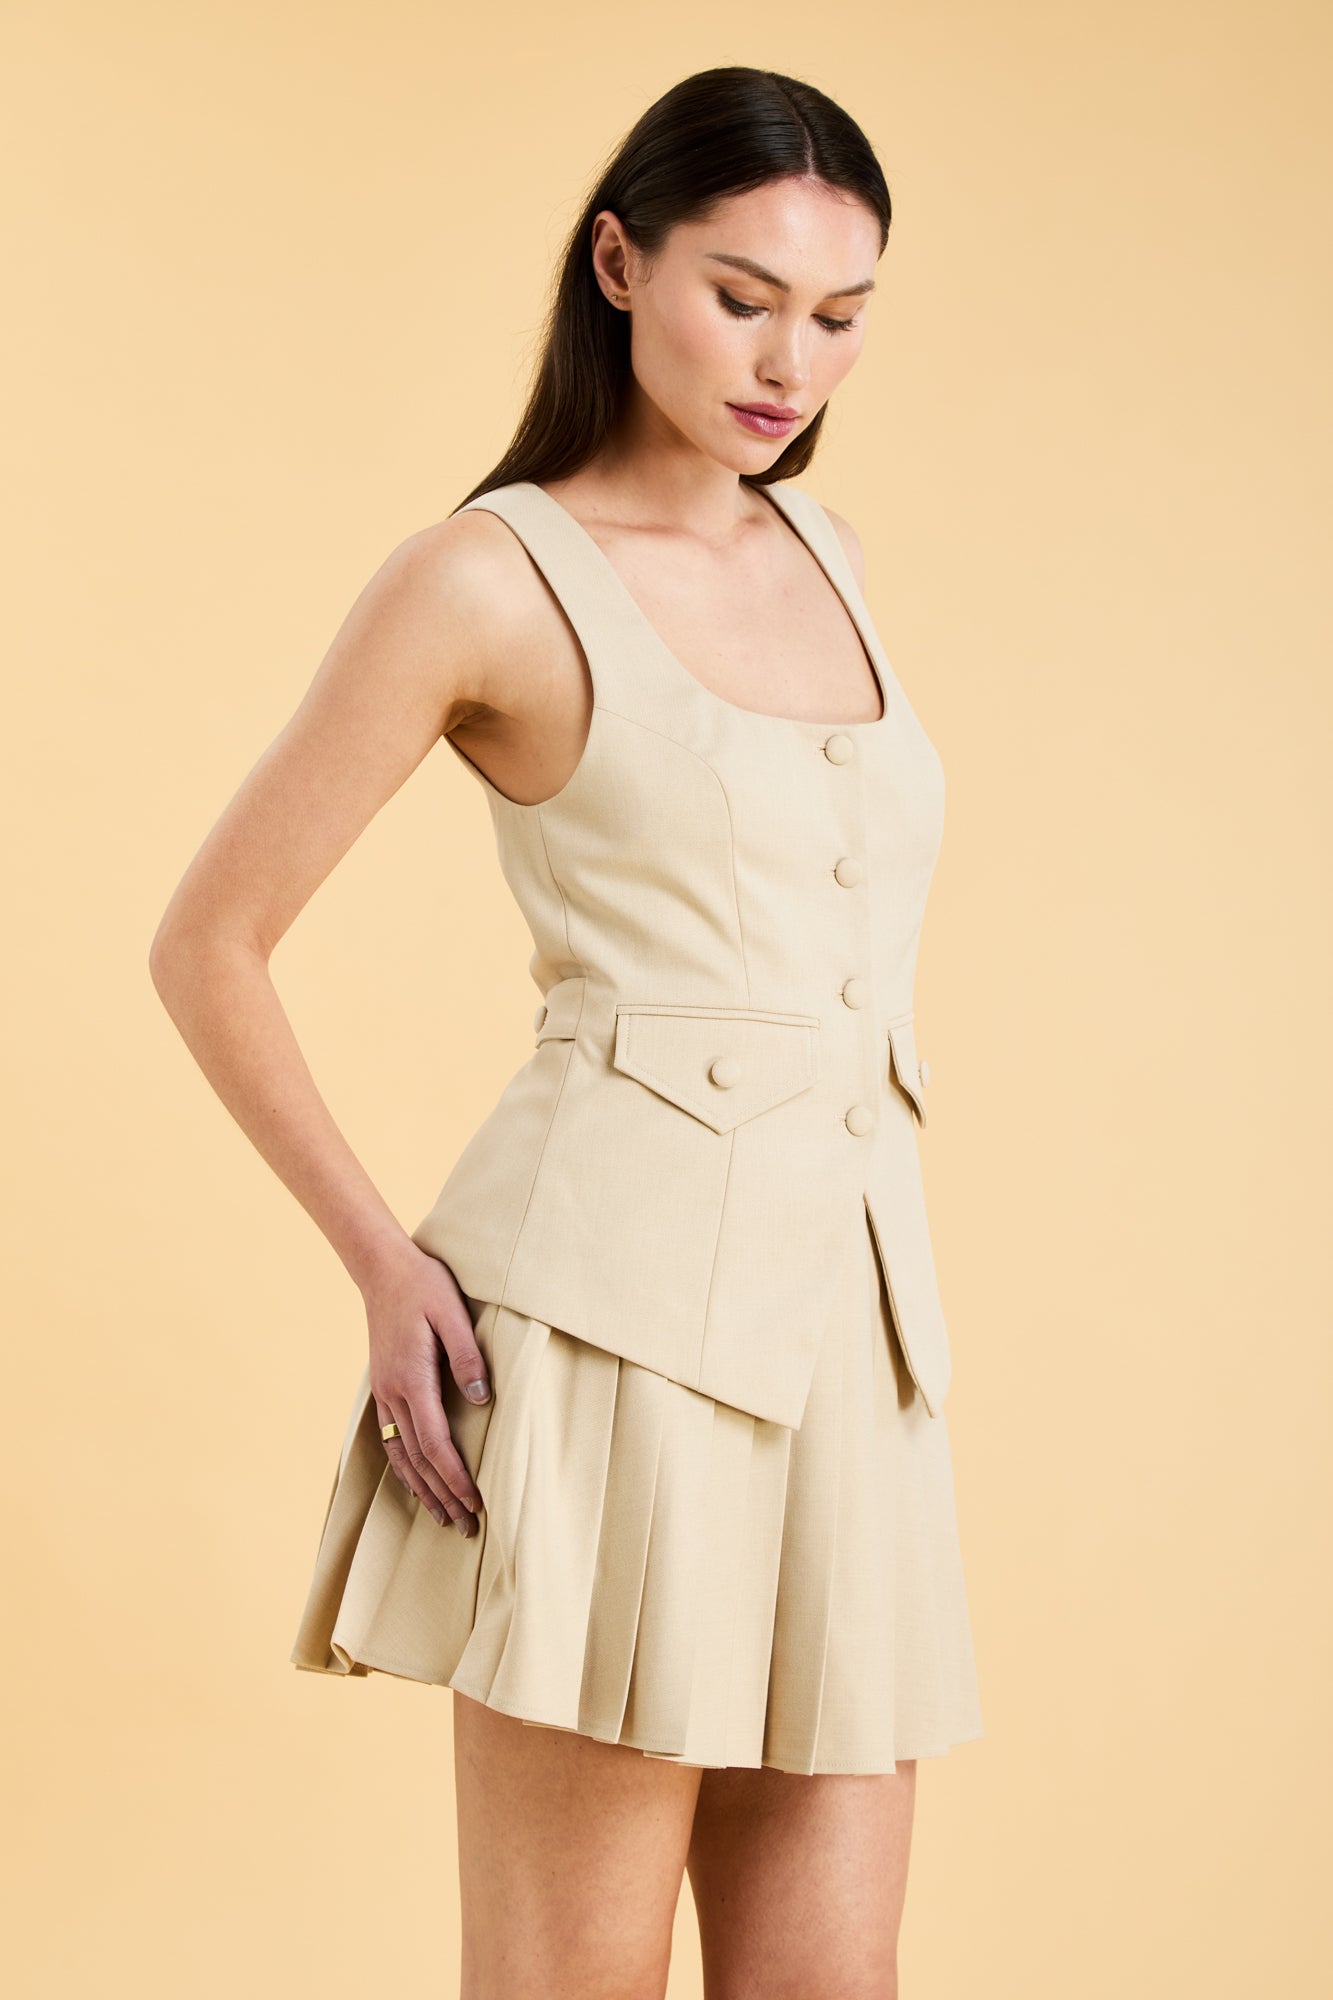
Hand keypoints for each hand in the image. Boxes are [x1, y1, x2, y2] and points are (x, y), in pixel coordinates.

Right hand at [360, 1241, 490, 1534]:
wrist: (382, 1269)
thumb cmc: (423, 1286)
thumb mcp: (452, 1312)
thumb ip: (468, 1356)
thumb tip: (481, 1400)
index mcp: (413, 1378)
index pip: (435, 1443)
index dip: (455, 1477)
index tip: (476, 1502)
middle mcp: (394, 1393)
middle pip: (418, 1459)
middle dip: (443, 1496)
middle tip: (467, 1527)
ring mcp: (385, 1392)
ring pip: (401, 1455)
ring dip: (423, 1490)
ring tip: (443, 1518)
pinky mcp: (384, 1387)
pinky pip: (392, 1439)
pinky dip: (405, 1468)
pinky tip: (415, 1483)